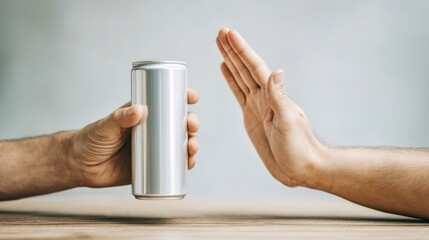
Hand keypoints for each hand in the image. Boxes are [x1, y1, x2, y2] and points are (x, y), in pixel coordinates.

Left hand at [67, 89, 198, 187]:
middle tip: (191, 125)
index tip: (192, 97)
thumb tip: (139, 109)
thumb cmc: (91, 140)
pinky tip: (189, 163)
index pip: (166, 103)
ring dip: (193, 144)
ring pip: (180, 144)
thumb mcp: (106, 125)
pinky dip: (185, 164)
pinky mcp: (152, 167)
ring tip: (192, 147)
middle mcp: (152, 130)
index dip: (182, 98)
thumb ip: (120, 118)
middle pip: (179, 123)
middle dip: (192, 122)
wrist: (81, 167)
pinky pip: (173, 165)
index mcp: (143, 115)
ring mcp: (153, 148)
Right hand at [216, 28, 326, 187]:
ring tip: (221, 46)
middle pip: (244, 68)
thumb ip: (279, 97)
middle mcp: (263, 97)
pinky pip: (238, 94)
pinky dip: (231, 80)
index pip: (254, 67)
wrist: (300, 167)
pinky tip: (226, 71)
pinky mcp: (251, 117)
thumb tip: (277, 72)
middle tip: (221, 33)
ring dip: (230, 61)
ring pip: (240, 77)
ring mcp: (257, 106)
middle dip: (232, 50)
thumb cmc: (300, 147)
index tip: (229, 34)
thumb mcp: (289, 121)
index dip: (241, 50)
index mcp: (272, 96)